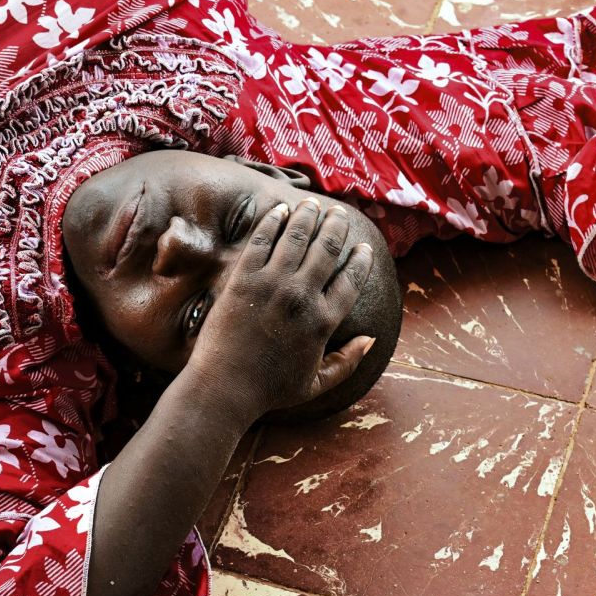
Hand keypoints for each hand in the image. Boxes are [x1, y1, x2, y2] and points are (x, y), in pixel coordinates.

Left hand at [181, 197, 374, 428]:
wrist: (223, 387)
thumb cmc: (268, 390)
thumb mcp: (316, 384)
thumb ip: (347, 362)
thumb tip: (371, 339)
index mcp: (323, 322)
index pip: (351, 280)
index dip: (360, 260)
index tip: (363, 248)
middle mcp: (302, 298)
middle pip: (327, 250)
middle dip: (336, 227)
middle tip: (338, 214)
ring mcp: (271, 286)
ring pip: (297, 238)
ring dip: (308, 216)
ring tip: (312, 205)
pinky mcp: (243, 279)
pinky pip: (262, 241)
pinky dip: (274, 221)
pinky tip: (280, 210)